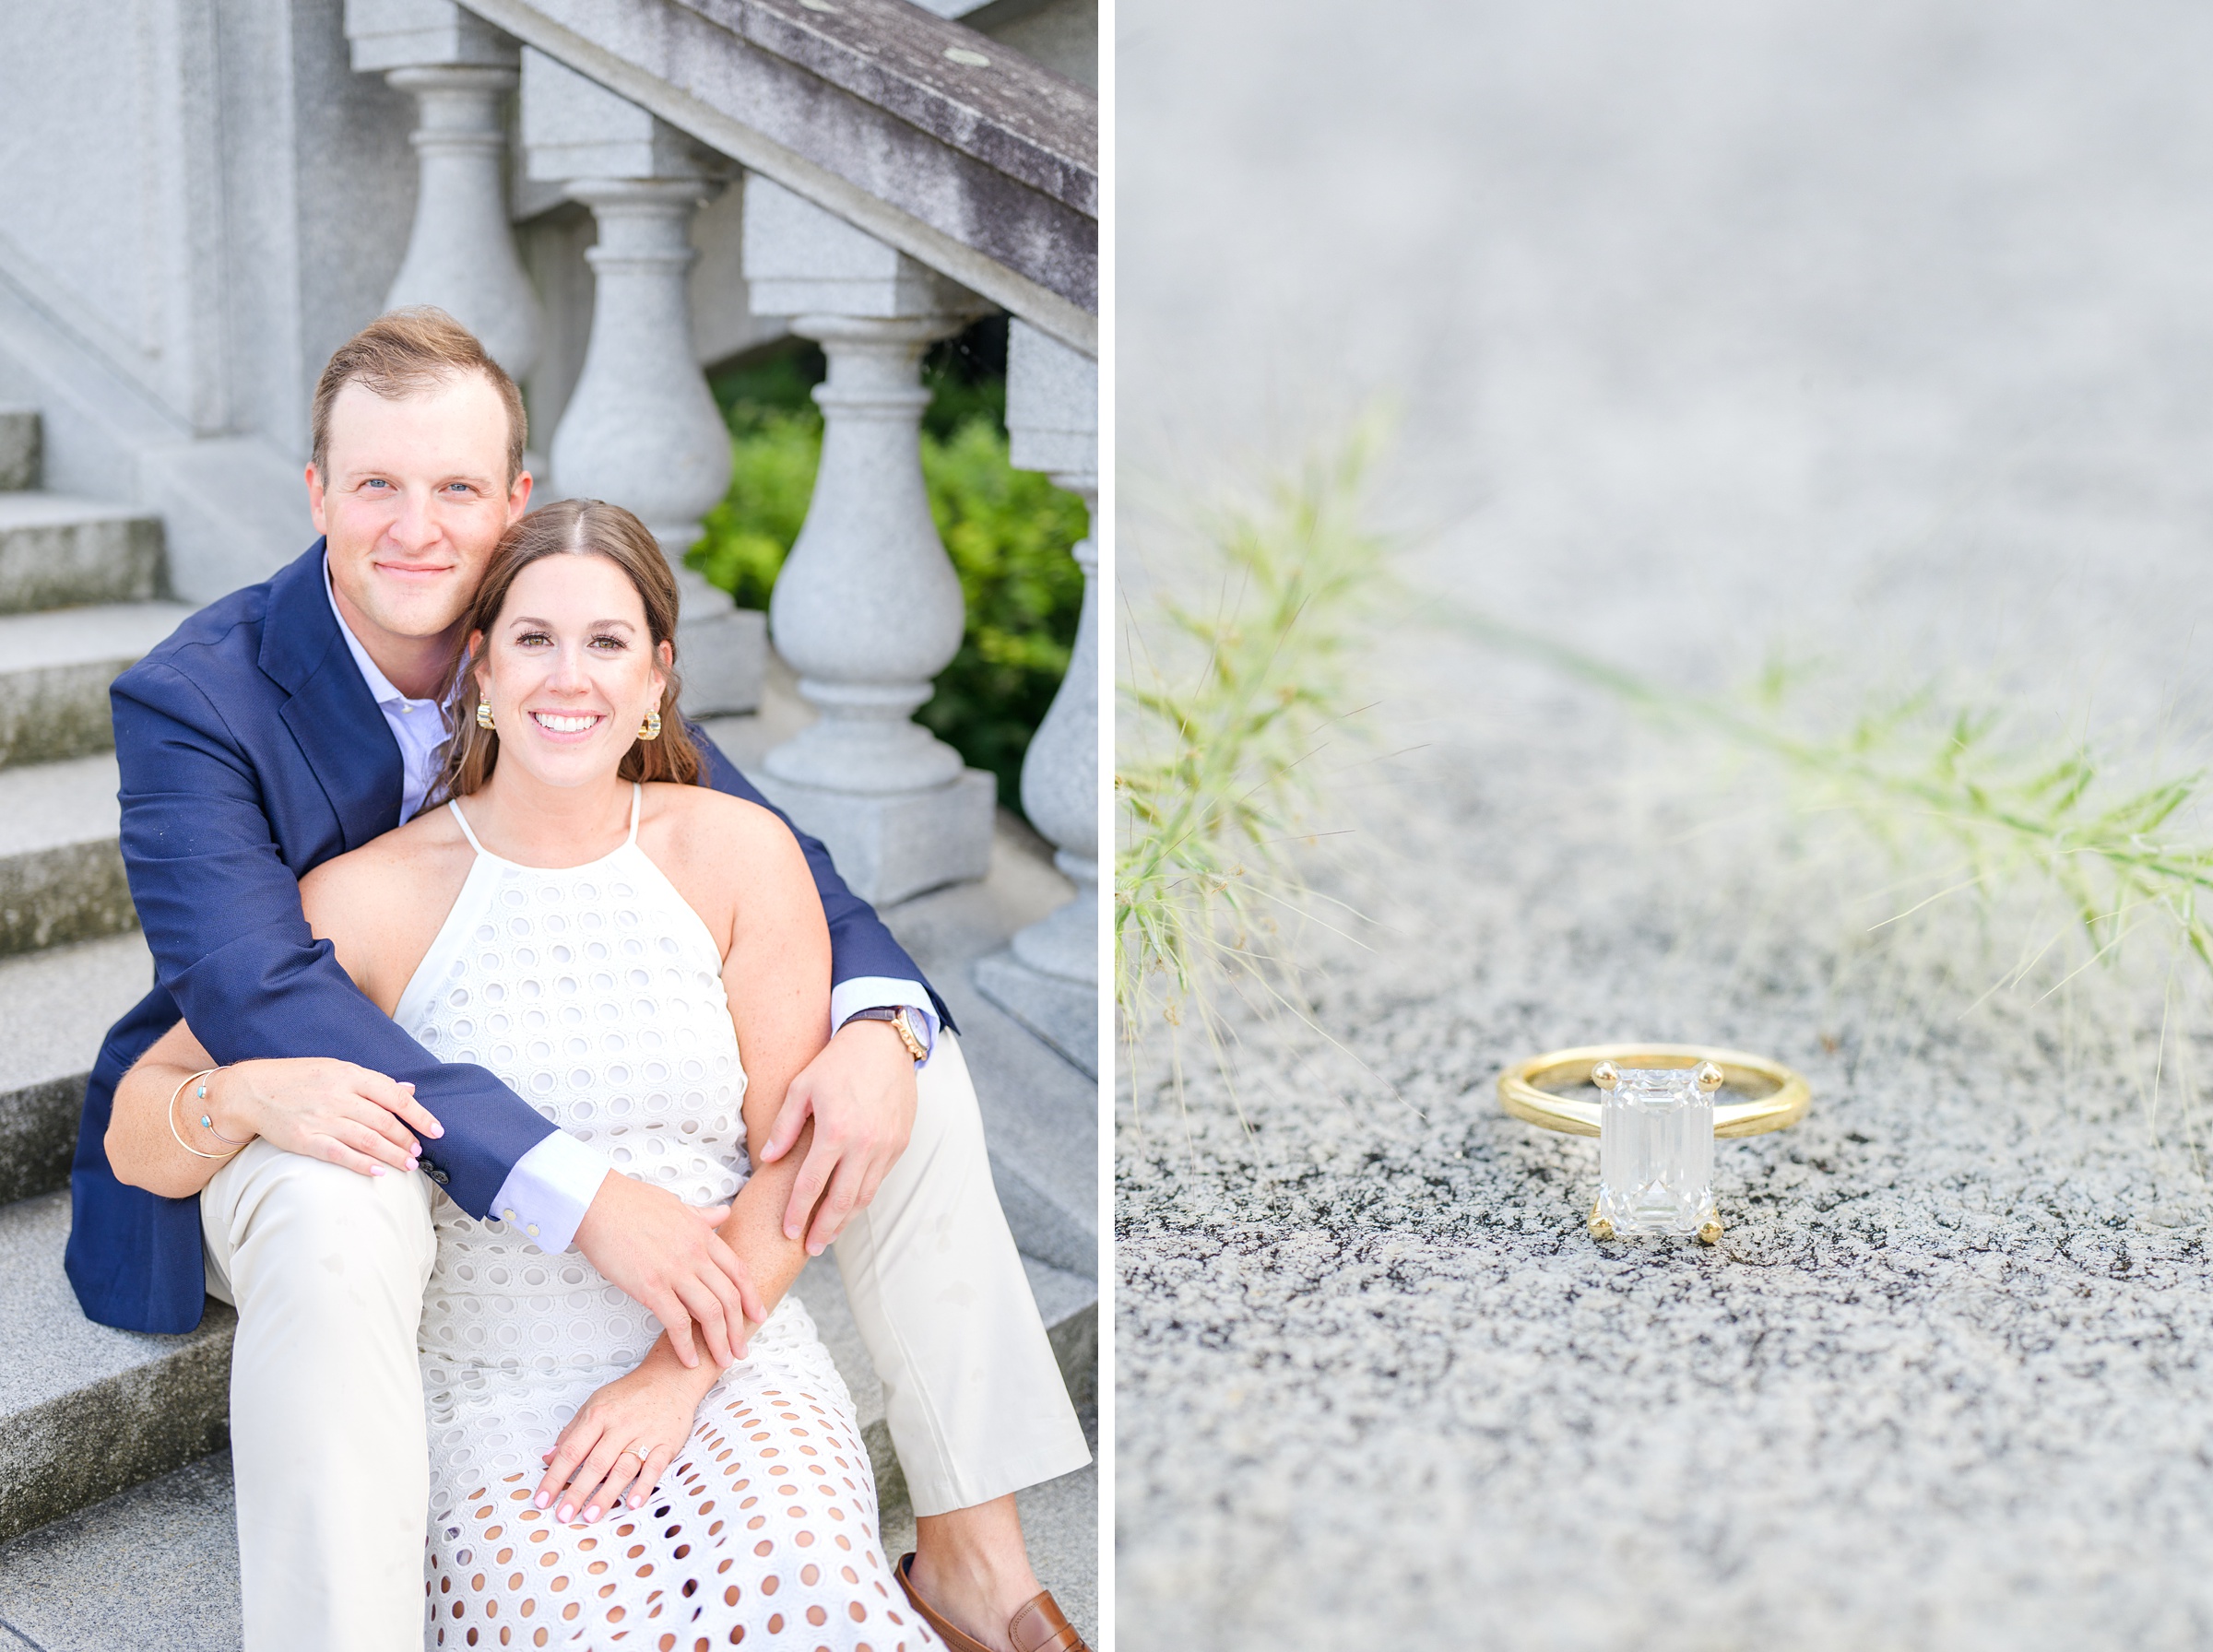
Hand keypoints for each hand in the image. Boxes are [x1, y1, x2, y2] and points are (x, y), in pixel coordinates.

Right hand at [213, 1058, 442, 1176]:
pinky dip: (362, 1164)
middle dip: (406, 1139)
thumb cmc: (297, 1079)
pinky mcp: (306, 1140)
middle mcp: (338, 1096)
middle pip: (384, 1121)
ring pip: (367, 1140)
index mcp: (350, 1075)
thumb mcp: (336, 1069)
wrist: (251, 1091)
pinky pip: (340, 1155)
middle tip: (419, 1152)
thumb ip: (372, 1082)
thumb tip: (409, 1088)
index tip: (436, 1129)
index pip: (395, 1095)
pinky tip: (378, 1172)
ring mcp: (322, 1119)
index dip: (419, 1114)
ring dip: (392, 1154)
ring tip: (408, 1164)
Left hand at [532, 1364, 702, 1523]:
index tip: (542, 1498)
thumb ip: (572, 1431)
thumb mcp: (596, 1403)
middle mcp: (620, 1426)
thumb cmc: (632, 1393)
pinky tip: (633, 1502)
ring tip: (591, 1515)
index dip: (554, 1477)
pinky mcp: (666, 1443)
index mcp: (599, 1415)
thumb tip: (550, 1457)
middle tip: (563, 1515)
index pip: (571, 1450)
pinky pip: (655, 1467)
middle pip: (595, 1463)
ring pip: (623, 1468)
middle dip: (577, 1492)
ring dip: (606, 1494)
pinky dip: (644, 1486)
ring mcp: (644, 1435)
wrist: (670, 1377)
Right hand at [572, 1172, 765, 1370]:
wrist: (597, 1203)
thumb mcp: (676, 1205)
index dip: (751, 1297)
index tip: (759, 1315)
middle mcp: (695, 1253)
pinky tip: (690, 1360)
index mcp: (703, 1234)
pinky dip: (687, 1345)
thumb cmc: (630, 1202)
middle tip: (742, 1349)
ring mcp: (675, 1271)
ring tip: (723, 1360)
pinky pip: (677, 1322)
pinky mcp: (650, 1286)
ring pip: (710, 1313)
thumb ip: (703, 1216)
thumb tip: (724, 1213)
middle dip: (738, 1328)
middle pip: (729, 1297)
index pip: (738, 1271)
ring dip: (719, 1342)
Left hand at [758, 1018, 916, 1254]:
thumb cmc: (837, 1062)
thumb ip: (784, 1126)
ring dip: (846, 1219)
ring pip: (865, 1195)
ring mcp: (886, 1145)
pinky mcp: (900, 1142)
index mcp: (835, 1131)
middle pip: (842, 1201)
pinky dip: (863, 1196)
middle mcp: (864, 1143)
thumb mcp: (801, 1087)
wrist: (884, 1042)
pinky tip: (849, 1204)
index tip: (788, 1232)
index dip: (798, 1213)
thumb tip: (768, 1159)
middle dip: (825, 1229)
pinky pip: (880, 1178)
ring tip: (829, 1234)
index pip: (812, 1185)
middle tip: (811, 1248)